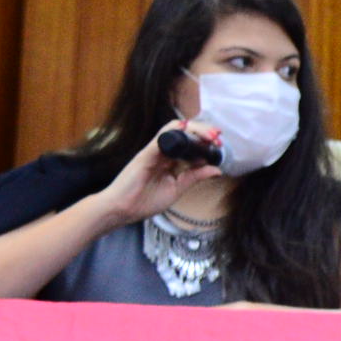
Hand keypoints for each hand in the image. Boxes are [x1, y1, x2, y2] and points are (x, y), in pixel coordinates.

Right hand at [100, 120, 221, 223]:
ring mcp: (153, 151)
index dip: (205, 141)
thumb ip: (194, 177)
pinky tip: (188, 132)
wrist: (121, 210)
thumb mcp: (177, 189)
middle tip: (218, 138)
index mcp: (169, 160)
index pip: (189, 143)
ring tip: (210, 136)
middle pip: (184, 132)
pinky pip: (160, 138)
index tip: (219, 145)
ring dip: (195, 130)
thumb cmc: (143, 201)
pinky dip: (175, 132)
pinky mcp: (145, 154)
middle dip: (204, 132)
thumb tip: (217, 169)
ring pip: (174, 130)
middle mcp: (162, 152)